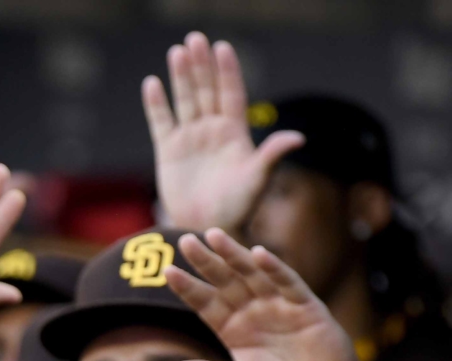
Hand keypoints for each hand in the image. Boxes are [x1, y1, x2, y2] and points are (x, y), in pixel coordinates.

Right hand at [143, 31, 299, 235]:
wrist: (206, 229)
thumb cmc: (237, 207)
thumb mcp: (257, 179)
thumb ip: (271, 155)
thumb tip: (298, 137)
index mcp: (234, 132)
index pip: (231, 93)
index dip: (227, 71)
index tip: (223, 47)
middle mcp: (212, 130)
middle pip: (206, 89)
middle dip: (201, 65)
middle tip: (195, 39)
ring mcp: (190, 139)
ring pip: (185, 100)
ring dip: (181, 76)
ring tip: (177, 52)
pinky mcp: (168, 152)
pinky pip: (161, 122)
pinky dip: (156, 104)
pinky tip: (153, 83)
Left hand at [161, 229, 365, 360]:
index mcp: (234, 331)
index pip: (206, 304)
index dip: (188, 287)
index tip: (167, 271)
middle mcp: (253, 313)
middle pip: (225, 282)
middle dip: (207, 261)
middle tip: (186, 240)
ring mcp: (280, 307)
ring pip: (253, 275)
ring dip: (235, 255)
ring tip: (215, 235)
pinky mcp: (307, 307)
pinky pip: (288, 283)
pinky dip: (275, 269)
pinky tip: (258, 254)